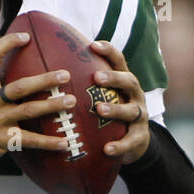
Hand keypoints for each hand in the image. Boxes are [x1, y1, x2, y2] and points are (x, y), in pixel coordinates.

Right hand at [0, 32, 77, 169]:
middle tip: (65, 75)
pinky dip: (48, 142)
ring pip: (29, 111)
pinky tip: (64, 142)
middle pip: (21, 87)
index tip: (27, 37)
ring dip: (52, 106)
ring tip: (71, 102)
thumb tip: (15, 73)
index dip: (9, 44)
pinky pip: (30, 140)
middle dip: (45, 80)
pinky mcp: (3, 139)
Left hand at [88, 39, 149, 163]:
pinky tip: (106, 149)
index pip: (119, 61)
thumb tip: (53, 70)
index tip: (92, 45)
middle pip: (129, 81)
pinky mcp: (140, 137)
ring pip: (131, 111)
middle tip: (96, 77)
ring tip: (100, 110)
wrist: (135, 141)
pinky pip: (131, 141)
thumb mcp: (104, 97)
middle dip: (114, 78)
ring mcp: (140, 116)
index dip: (108, 51)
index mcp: (124, 82)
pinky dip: (119, 145)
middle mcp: (135, 96)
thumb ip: (86, 85)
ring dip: (116, 110)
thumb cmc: (111, 113)